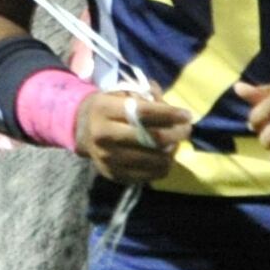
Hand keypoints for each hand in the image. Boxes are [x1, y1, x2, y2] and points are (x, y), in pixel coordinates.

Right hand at [76, 84, 195, 182]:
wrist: (83, 131)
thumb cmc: (111, 108)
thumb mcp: (123, 93)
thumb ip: (148, 96)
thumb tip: (173, 109)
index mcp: (104, 109)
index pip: (144, 112)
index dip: (170, 114)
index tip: (187, 115)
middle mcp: (102, 135)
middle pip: (152, 138)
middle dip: (176, 134)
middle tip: (187, 130)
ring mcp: (106, 157)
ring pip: (152, 160)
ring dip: (171, 152)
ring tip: (176, 144)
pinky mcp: (112, 174)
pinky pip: (146, 176)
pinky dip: (162, 167)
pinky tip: (165, 157)